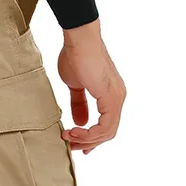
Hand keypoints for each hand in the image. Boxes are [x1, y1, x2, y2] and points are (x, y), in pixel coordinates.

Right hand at [57, 19, 125, 153]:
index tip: (74, 143)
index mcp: (111, 95)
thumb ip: (79, 104)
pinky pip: (105, 126)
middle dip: (87, 143)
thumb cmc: (75, 56)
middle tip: (69, 145)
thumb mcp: (75, 86)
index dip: (91, 138)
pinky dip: (88, 133)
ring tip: (68, 137)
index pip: (106, 126)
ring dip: (86, 140)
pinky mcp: (111, 97)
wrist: (78, 40)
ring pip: (107, 132)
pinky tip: (74, 130)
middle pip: (108, 133)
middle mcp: (118, 97)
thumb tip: (80, 122)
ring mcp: (117, 98)